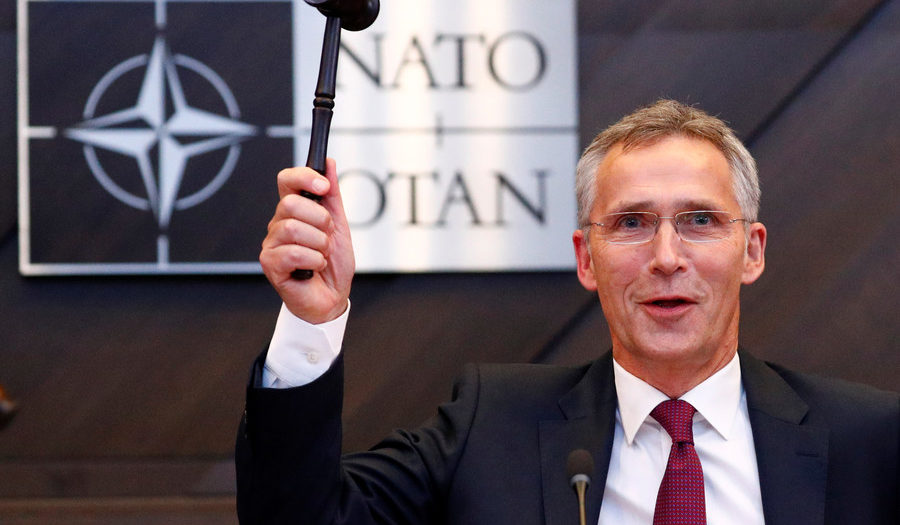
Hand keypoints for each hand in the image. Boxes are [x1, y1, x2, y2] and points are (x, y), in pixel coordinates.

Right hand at [260, 158, 353, 323]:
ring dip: (319, 244)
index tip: (323, 186)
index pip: (287, 180)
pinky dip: (313, 261)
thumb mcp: (339, 226)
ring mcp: (272, 244)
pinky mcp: (270, 264)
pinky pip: (293, 253)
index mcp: (295, 212)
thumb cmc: (332, 265)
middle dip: (320, 221)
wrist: (332, 299)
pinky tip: (314, 268)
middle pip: (291, 203)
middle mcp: (279, 224)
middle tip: (327, 237)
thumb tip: (329, 164)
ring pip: (293, 228)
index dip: (304, 177)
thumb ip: (332, 196)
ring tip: (321, 256)